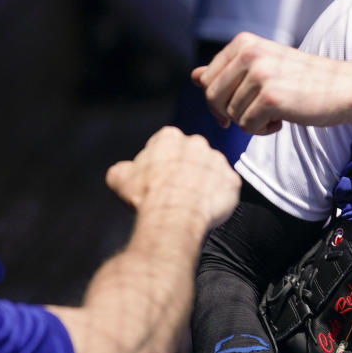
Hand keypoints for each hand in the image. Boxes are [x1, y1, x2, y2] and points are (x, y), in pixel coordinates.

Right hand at [105, 126, 240, 227]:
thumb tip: (122, 171)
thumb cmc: (148, 195)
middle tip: (175, 189)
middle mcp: (197, 143)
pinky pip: (226, 188)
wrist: (173, 215)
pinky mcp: (232, 180)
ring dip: (203, 182)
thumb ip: (122, 169)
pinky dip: (218, 197)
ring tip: (190, 201)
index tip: (158, 176)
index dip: (160, 163)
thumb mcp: (119, 178)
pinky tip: (205, 207)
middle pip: (191, 155)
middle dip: (184, 169)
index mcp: (170, 138)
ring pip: (210, 170)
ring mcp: (217, 161)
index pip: (166, 145)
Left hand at [191, 32, 351, 134]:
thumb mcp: (264, 68)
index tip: (235, 108)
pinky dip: (263, 130)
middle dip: (229, 113)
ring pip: (231, 114)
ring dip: (251, 122)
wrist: (344, 89)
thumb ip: (228, 71)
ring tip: (276, 113)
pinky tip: (282, 121)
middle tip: (255, 115)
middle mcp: (249, 53)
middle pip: (212, 97)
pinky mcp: (270, 97)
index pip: (205, 78)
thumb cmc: (304, 80)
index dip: (216, 100)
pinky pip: (247, 126)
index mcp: (244, 42)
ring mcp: (260, 74)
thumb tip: (193, 75)